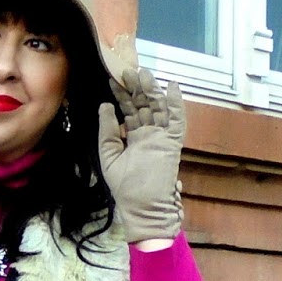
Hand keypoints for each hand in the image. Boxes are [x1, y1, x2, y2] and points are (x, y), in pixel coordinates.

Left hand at [98, 64, 185, 243]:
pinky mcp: (172, 144)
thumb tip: (105, 106)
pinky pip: (176, 121)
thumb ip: (107, 132)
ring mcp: (162, 139)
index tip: (113, 79)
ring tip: (144, 73)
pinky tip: (171, 87)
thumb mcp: (109, 157)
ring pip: (159, 109)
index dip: (122, 96)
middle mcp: (148, 136)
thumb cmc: (126, 190)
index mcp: (133, 139)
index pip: (129, 112)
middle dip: (137, 88)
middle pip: (145, 106)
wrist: (144, 210)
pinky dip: (175, 104)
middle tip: (128, 69)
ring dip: (152, 91)